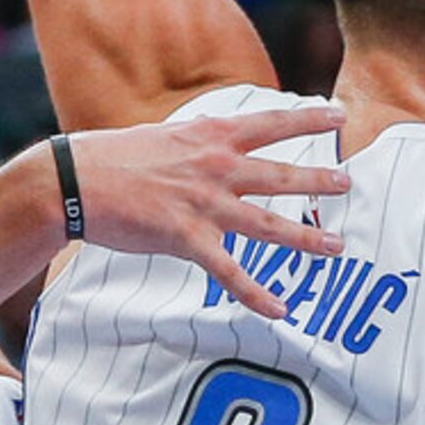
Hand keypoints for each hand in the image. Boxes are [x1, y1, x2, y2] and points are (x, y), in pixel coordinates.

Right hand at [64, 105, 353, 319]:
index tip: (338, 115)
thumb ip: (198, 141)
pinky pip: (231, 272)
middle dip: (319, 179)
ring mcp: (204, 203)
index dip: (308, 118)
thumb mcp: (166, 136)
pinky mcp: (187, 237)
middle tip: (350, 182)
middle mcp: (216, 166)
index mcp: (210, 135)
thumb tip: (216, 138)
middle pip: (280, 173)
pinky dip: (258, 294)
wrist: (74, 181)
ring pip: (268, 224)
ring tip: (337, 246)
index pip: (270, 123)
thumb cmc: (113, 158)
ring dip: (306, 238)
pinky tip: (281, 309)